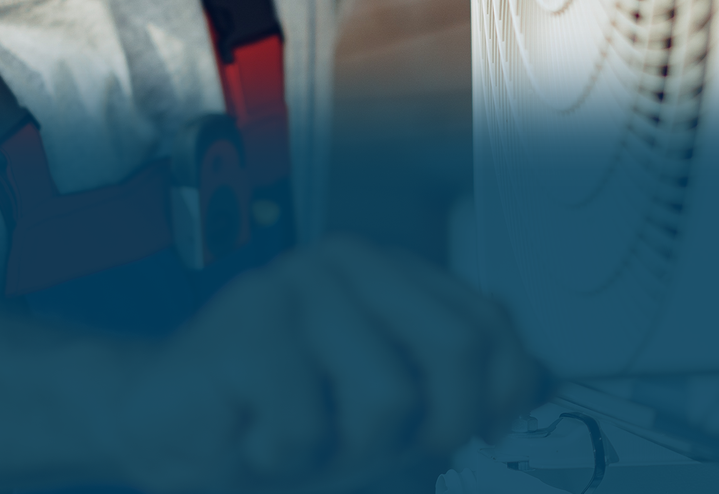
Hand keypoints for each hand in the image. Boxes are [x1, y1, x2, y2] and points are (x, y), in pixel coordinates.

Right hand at [98, 236, 547, 491]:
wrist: (160, 430)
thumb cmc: (275, 424)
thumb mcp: (388, 421)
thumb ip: (461, 399)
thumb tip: (559, 390)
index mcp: (394, 272)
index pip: (495, 332)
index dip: (497, 405)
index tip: (461, 442)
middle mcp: (350, 261)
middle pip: (458, 353)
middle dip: (425, 433)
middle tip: (363, 449)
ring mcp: (297, 283)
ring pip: (387, 399)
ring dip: (343, 452)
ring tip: (295, 434)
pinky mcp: (247, 323)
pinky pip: (308, 426)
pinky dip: (283, 456)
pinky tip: (251, 432)